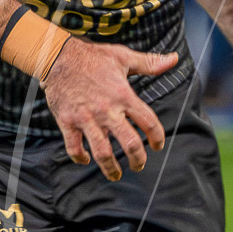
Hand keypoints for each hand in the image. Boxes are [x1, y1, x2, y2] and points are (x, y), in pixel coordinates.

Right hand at [43, 39, 178, 180]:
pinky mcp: (67, 121)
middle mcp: (107, 110)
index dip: (157, 137)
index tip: (157, 145)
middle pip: (129, 143)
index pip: (148, 121)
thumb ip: (150, 63)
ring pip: (102, 152)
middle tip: (138, 165)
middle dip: (137, 159)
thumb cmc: (93, 57)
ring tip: (116, 174)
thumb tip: (174, 59)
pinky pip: (74, 146)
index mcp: (123, 95)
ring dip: (111, 168)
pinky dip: (80, 157)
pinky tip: (86, 159)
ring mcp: (86, 118)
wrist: (58, 57)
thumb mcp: (124, 56)